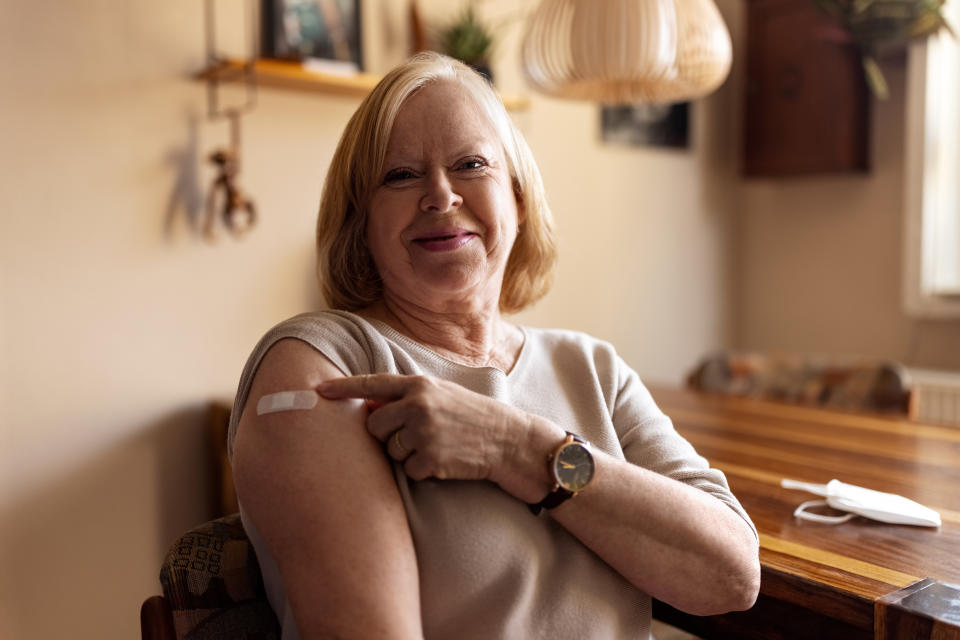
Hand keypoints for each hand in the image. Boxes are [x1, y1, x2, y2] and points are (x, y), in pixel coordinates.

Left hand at [317, 374, 523, 484]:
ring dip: (408, 454)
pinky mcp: (430, 459)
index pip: (373, 384)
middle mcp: (419, 405)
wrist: (510, 441)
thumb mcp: (443, 396)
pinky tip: (446, 461)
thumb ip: (409, 398)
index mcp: (421, 385)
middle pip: (375, 425)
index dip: (343, 388)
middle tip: (417, 436)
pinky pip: (408, 470)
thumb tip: (370, 408)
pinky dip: (423, 471)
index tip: (318, 390)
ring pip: (390, 450)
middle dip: (388, 435)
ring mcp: (424, 433)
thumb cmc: (475, 417)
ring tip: (439, 447)